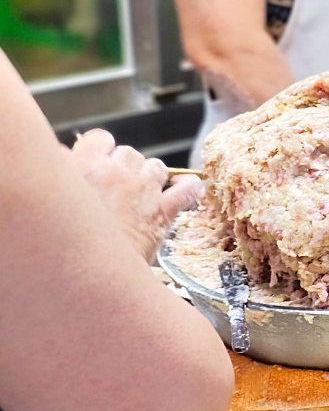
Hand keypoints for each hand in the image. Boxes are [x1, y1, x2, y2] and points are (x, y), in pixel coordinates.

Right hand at [68, 130, 203, 260]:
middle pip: (129, 153)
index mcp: (85, 166)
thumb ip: (63, 173)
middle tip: (119, 185)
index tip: (103, 158)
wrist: (90, 271)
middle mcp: (117, 173)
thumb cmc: (69, 240)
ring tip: (144, 190)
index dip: (104, 148)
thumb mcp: (57, 197)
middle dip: (127, 166)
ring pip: (156, 166)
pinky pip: (188, 189)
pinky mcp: (163, 211)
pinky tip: (184, 185)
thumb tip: (68, 158)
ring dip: (152, 175)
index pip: (100, 139)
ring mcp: (144, 190)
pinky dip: (190, 186)